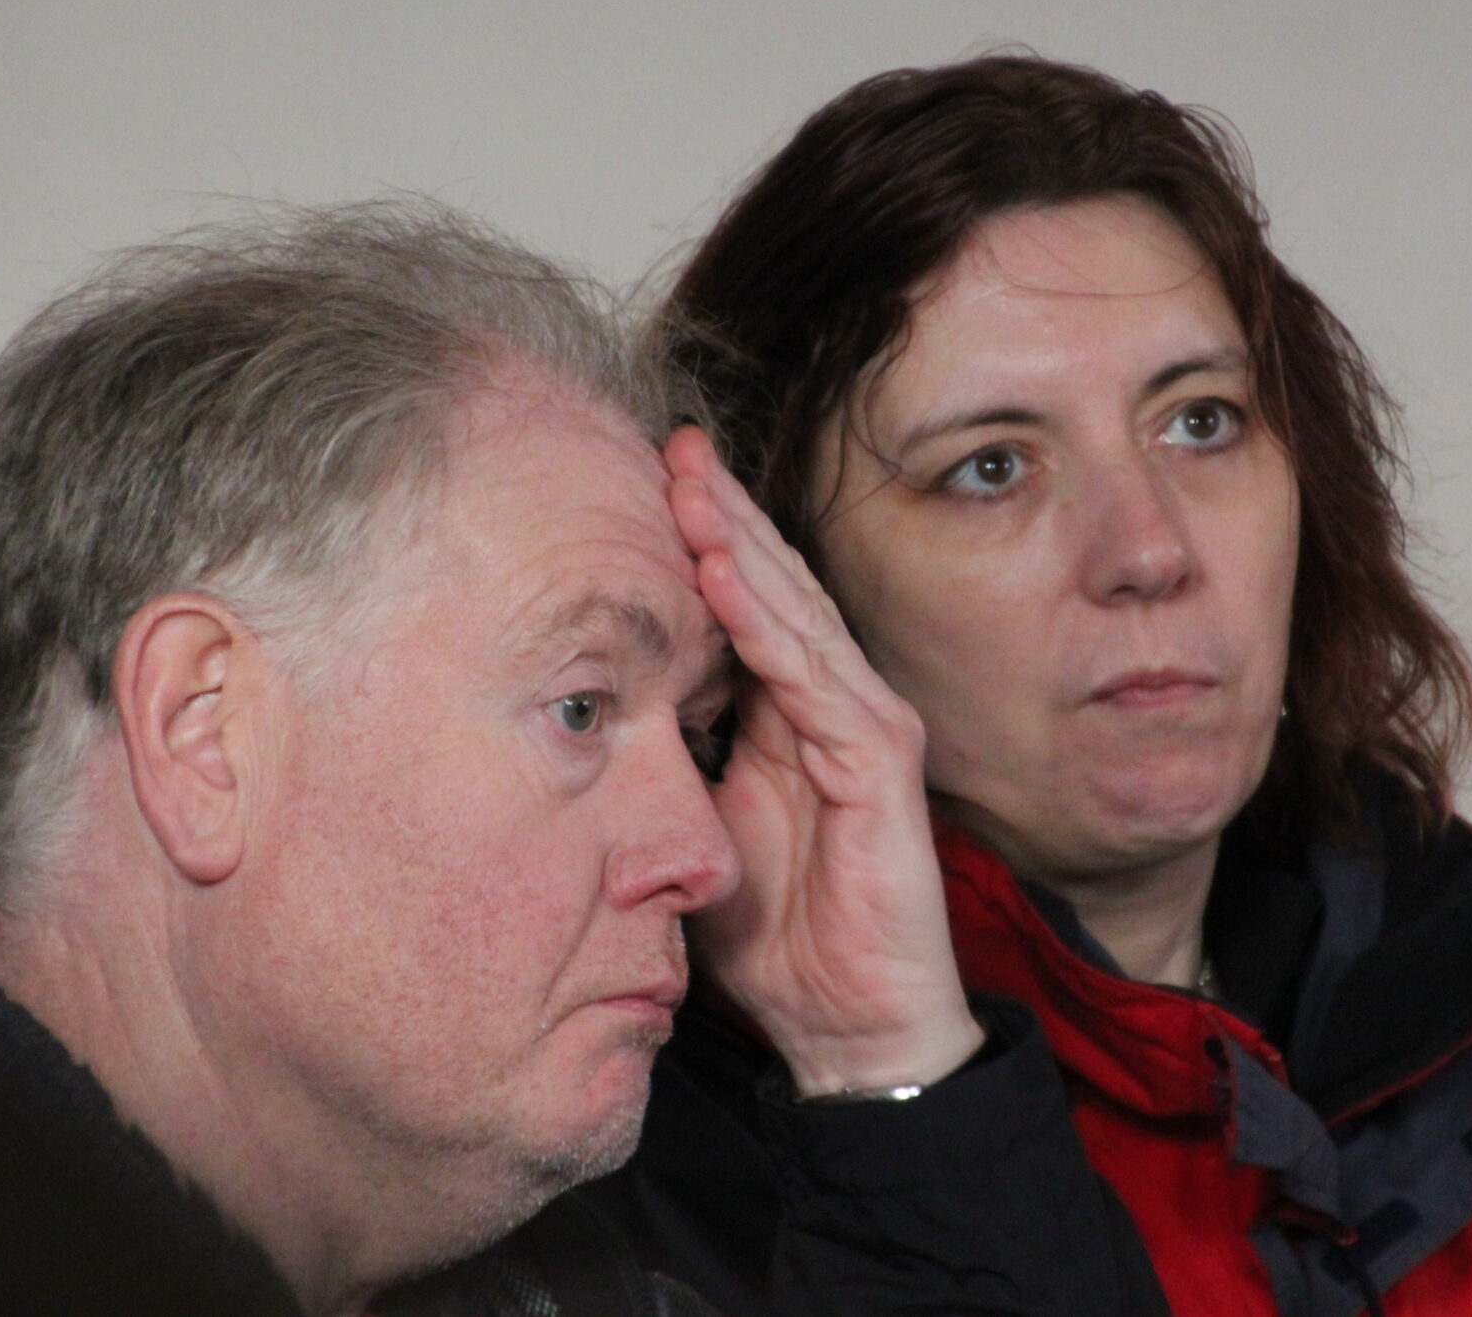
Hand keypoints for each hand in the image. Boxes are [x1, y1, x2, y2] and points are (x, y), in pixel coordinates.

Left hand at [666, 426, 984, 1097]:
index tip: (643, 475)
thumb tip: (590, 708)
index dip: (703, 538)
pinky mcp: (880, 767)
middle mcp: (834, 704)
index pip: (746, 604)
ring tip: (690, 485)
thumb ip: (668, 758)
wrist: (850, 1027)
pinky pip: (816, 678)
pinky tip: (723, 577)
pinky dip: (769, 625)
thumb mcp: (698, 828)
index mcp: (790, 713)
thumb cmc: (777, 937)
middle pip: (774, 587)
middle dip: (722, 512)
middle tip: (668, 443)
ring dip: (741, 547)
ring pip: (795, 615)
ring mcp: (864, 728)